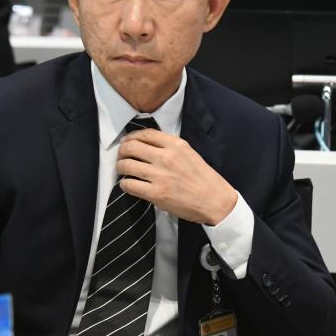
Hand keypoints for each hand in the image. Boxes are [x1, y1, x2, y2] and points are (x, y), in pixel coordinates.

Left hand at [117, 129, 236, 224]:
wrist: (215, 201)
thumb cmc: (203, 179)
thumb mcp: (189, 153)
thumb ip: (169, 147)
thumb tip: (146, 144)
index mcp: (176, 145)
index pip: (145, 134)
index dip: (131, 137)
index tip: (127, 141)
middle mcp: (166, 157)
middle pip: (131, 147)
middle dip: (122, 151)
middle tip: (122, 156)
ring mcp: (160, 176)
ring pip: (126, 165)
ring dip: (120, 167)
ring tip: (123, 171)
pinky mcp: (156, 194)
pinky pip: (129, 185)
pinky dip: (125, 184)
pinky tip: (129, 185)